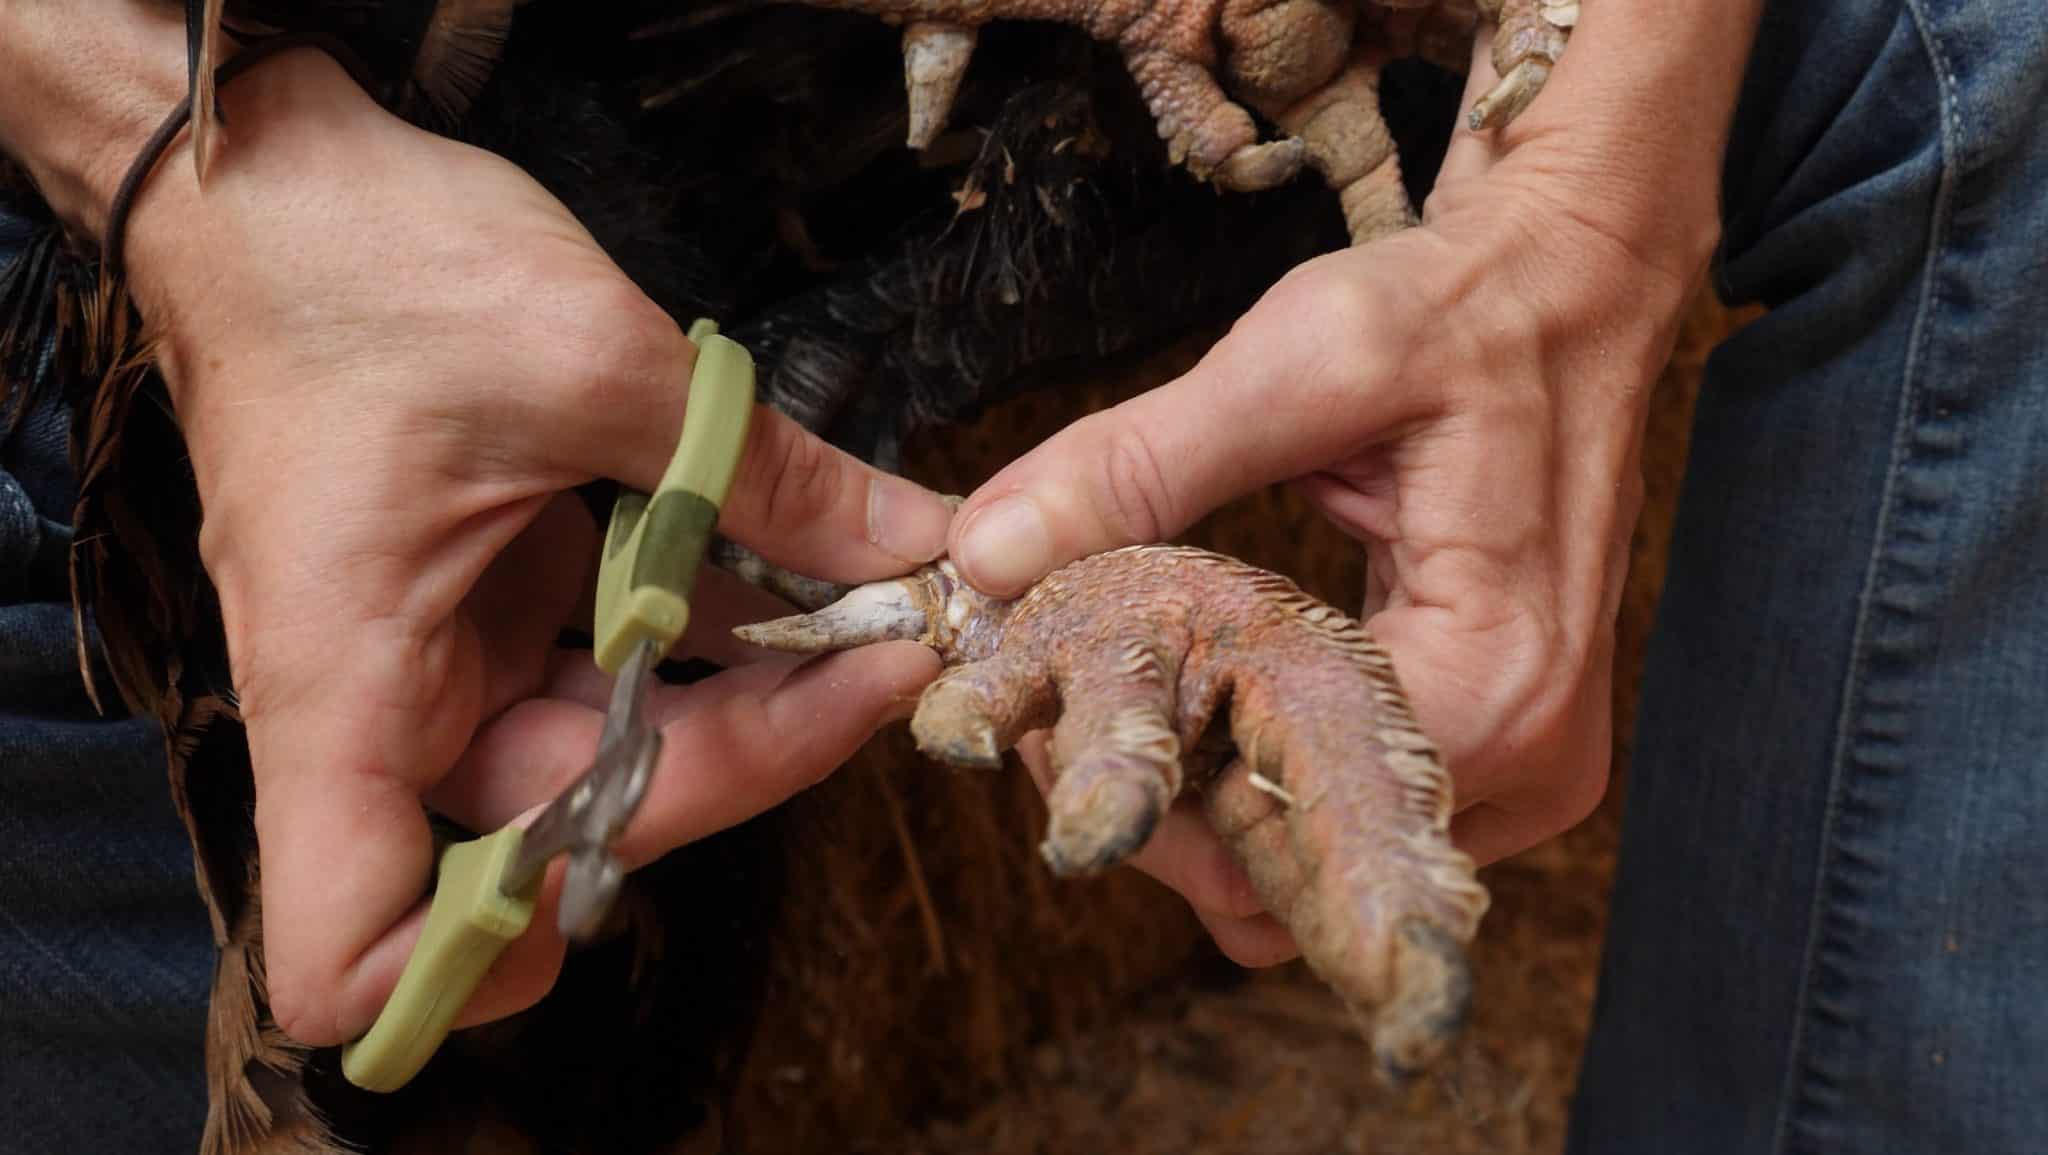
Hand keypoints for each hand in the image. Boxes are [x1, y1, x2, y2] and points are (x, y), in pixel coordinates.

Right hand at [114, 49, 953, 1045]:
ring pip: (614, 744)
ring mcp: (438, 657)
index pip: (358, 942)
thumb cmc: (369, 266)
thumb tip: (920, 543)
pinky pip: (609, 661)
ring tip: (881, 611)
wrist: (269, 183)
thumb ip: (763, 477)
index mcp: (354, 682)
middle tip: (891, 656)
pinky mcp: (480, 604)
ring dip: (753, 693)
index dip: (483, 963)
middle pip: (571, 826)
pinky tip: (812, 576)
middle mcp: (389, 703)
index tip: (644, 852)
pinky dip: (708, 633)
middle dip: (746, 755)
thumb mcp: (592, 361)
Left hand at [947, 11, 1736, 964]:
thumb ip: (1141, 464)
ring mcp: (1523, 771)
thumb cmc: (1458, 312)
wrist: (1572, 288)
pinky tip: (1205, 687)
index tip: (1038, 710)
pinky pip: (1342, 815)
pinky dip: (1257, 769)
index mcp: (1498, 674)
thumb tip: (989, 555)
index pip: (1282, 813)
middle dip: (1155, 793)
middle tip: (1060, 692)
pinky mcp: (1499, 756)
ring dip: (1199, 790)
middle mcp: (1528, 756)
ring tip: (1129, 681)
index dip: (1139, 778)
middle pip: (1288, 870)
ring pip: (1307, 864)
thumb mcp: (1300, 360)